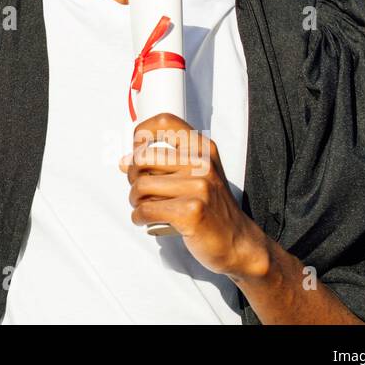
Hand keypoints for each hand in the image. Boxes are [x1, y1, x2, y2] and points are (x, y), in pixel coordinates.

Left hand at [118, 113, 268, 280]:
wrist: (238, 242)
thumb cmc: (213, 209)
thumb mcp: (195, 176)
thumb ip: (162, 165)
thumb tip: (125, 161)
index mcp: (202, 149)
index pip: (165, 122)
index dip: (142, 132)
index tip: (136, 148)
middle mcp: (202, 164)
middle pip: (143, 158)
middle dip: (132, 176)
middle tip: (138, 189)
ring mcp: (198, 187)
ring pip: (141, 186)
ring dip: (135, 200)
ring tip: (142, 206)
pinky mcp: (191, 212)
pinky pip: (146, 209)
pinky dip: (139, 217)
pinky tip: (145, 220)